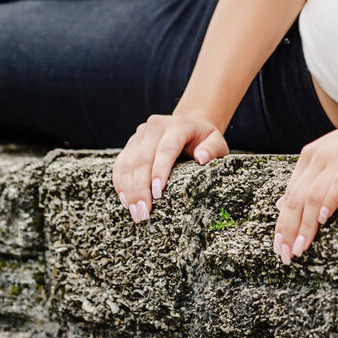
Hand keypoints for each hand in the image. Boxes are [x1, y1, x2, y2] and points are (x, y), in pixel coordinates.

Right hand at [112, 112, 227, 222]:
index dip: (159, 171)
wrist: (189, 123)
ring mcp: (140, 134)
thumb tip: (202, 158)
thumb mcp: (216, 142)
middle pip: (143, 159)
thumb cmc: (204, 139)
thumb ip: (212, 149)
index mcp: (178, 126)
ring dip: (129, 190)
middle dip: (141, 189)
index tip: (157, 194)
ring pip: (128, 163)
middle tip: (143, 213)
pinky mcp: (131, 143)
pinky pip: (120, 164)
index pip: (165, 149)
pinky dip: (120, 183)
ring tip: (135, 213)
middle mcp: (155, 127)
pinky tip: (125, 201)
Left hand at [273, 101, 337, 264]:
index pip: (288, 195)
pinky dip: (329, 201)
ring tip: (301, 248)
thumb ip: (309, 181)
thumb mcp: (333, 161)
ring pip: (313, 194)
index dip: (282, 224)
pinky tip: (323, 219)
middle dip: (288, 229)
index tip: (278, 248)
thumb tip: (281, 205)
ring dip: (305, 224)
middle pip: (296, 198)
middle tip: (286, 255)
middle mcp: (319, 155)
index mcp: (310, 156)